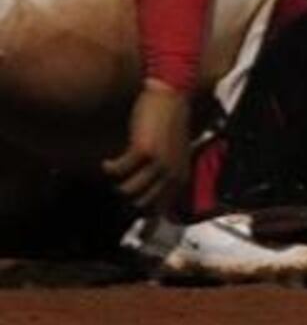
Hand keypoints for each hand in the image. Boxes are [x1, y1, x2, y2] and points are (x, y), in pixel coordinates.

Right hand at [103, 81, 195, 211]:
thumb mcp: (172, 153)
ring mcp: (159, 163)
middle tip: (121, 184)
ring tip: (118, 168)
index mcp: (181, 175)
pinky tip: (108, 161)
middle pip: (142, 202)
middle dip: (128, 195)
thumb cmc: (169, 123)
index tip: (138, 229)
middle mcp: (172, 173)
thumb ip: (164, 174)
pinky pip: (118, 170)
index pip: (162, 208)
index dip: (148, 220)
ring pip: (127, 190)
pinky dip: (110, 167)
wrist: (171, 95)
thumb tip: (148, 201)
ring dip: (118, 181)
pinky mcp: (144, 151)